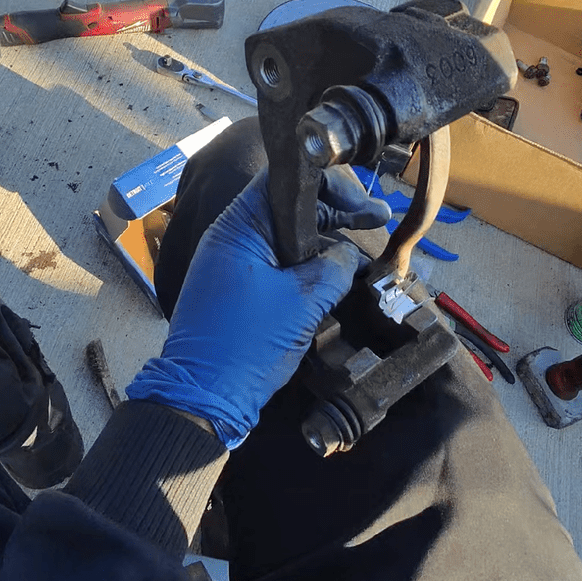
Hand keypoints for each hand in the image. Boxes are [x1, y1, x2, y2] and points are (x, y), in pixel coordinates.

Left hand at [125, 167, 390, 447]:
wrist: (204, 398)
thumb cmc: (247, 344)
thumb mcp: (302, 302)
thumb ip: (332, 268)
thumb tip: (349, 253)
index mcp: (238, 228)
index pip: (284, 182)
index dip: (328, 183)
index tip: (362, 202)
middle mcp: (233, 238)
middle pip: (290, 207)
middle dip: (335, 211)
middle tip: (377, 219)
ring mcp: (234, 264)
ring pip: (287, 237)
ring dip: (324, 240)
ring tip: (363, 249)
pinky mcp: (240, 289)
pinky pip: (278, 263)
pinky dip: (307, 264)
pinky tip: (338, 273)